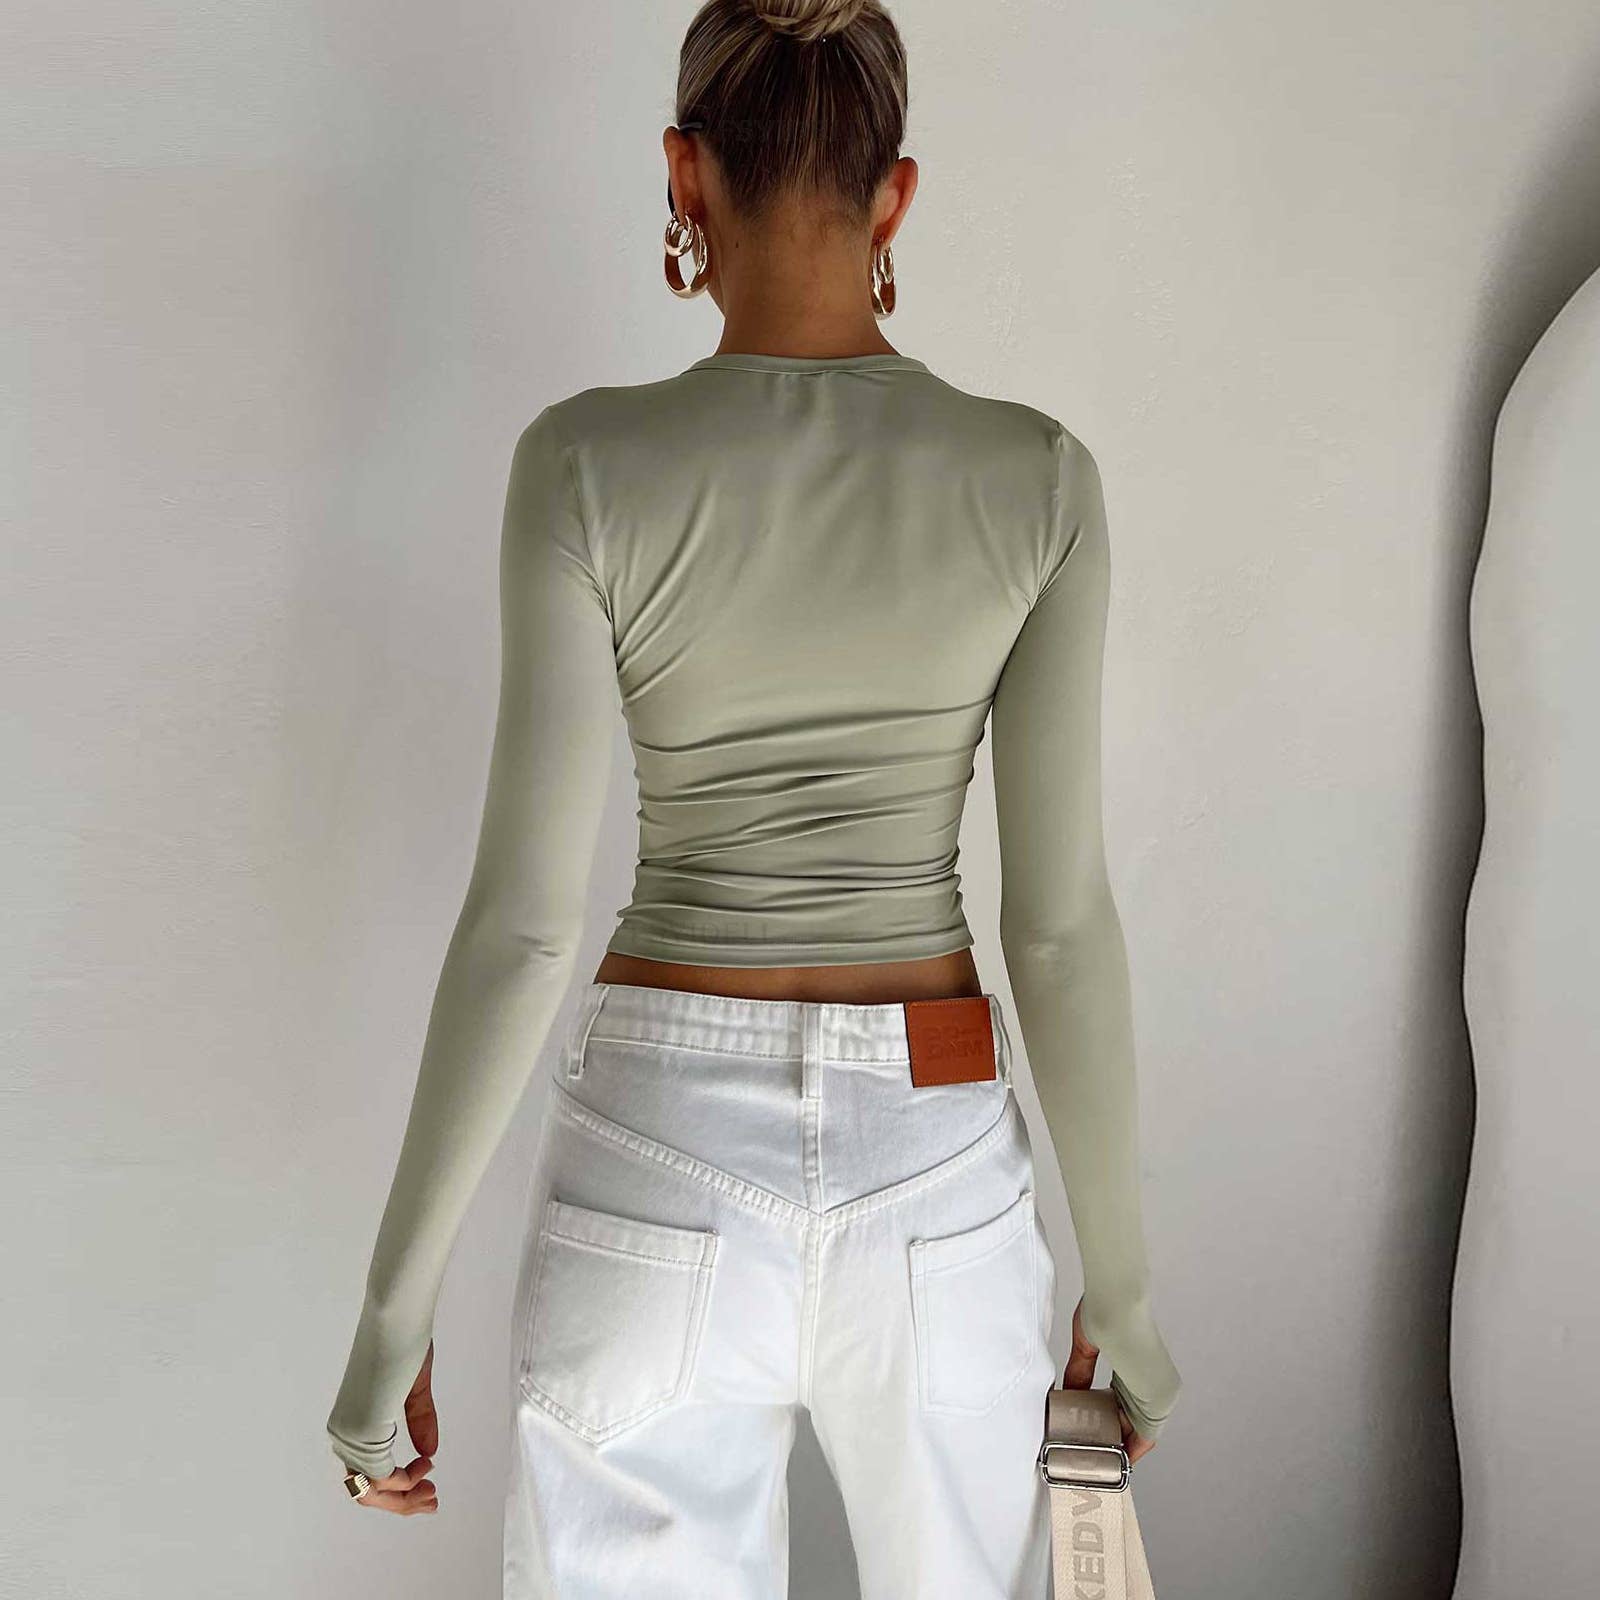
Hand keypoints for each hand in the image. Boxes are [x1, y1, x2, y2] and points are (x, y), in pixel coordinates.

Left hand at [343, 1340, 441, 1515]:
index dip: (398, 1489)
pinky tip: (424, 1465)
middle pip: (366, 1491)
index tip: (430, 1478)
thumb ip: (417, 1421)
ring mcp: (349, 1434)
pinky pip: (379, 1476)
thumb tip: (428, 1452)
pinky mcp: (362, 1430)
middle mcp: (343, 1432)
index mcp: (351, 1421)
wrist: (396, 1316)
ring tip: (430, 1489)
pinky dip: (403, 1482)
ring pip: (370, 1490)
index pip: (367, 1474)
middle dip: (402, 1502)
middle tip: (433, 1498)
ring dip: (403, 1497)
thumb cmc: (405, 1342)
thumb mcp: (413, 1390)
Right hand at [1064, 1297, 1155, 1465]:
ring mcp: (1162, 1393)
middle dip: (1109, 1436)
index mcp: (1141, 1365)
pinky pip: (1145, 1437)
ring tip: (1093, 1458)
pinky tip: (1109, 1458)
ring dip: (1116, 1445)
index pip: (1127, 1401)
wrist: (1117, 1302)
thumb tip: (1068, 1392)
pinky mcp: (1161, 1401)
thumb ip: (1081, 1371)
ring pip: (1138, 1431)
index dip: (1108, 1419)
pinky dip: (1127, 1450)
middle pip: (1131, 1420)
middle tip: (1087, 1450)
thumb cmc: (1105, 1308)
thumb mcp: (1087, 1345)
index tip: (1092, 1433)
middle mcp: (1156, 1382)